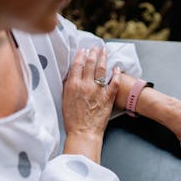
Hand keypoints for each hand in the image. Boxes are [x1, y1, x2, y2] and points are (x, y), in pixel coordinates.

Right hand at [62, 47, 120, 161]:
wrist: (83, 133)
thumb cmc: (72, 121)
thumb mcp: (64, 101)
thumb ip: (68, 87)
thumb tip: (71, 77)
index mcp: (73, 85)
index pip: (77, 65)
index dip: (81, 55)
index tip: (83, 50)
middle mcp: (86, 85)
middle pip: (90, 64)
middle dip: (93, 53)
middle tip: (95, 47)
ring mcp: (98, 90)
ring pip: (101, 69)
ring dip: (103, 58)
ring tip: (105, 51)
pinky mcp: (108, 97)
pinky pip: (114, 82)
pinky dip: (116, 74)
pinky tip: (117, 68)